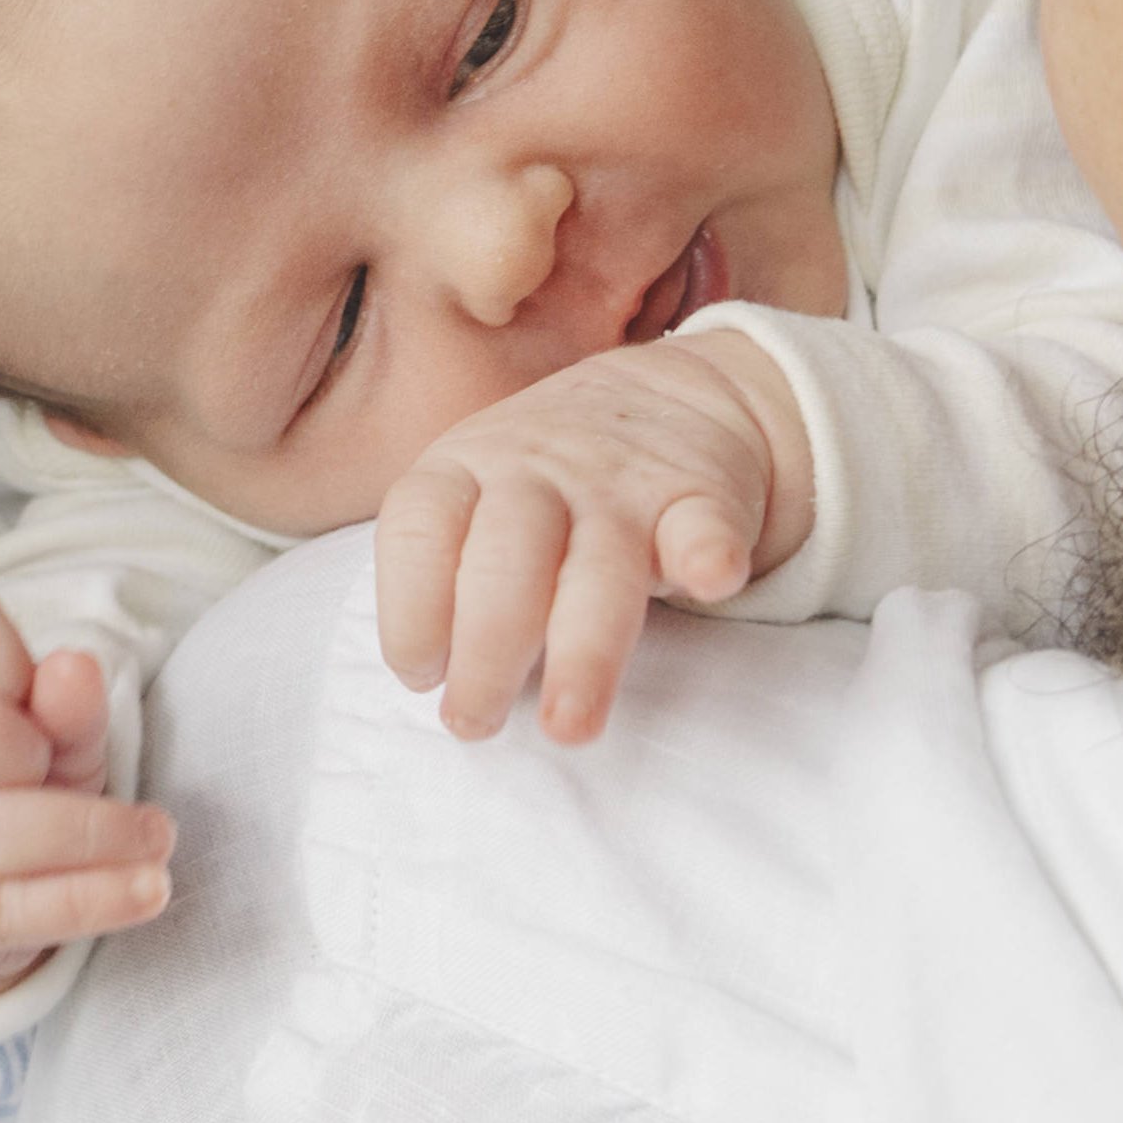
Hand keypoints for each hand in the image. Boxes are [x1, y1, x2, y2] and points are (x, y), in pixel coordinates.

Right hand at [0, 581, 175, 1010]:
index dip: (16, 666)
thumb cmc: (4, 772)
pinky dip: (85, 901)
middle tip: (90, 770)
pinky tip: (143, 891)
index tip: (53, 695)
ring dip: (88, 836)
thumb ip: (66, 703)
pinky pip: (0, 910)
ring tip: (157, 840)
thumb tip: (75, 667)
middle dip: (27, 747)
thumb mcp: (47, 730)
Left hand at [371, 331, 815, 745]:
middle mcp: (538, 474)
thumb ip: (445, 576)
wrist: (671, 397)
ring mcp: (623, 485)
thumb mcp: (471, 497)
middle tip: (476, 724)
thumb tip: (430, 680)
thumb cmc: (544, 484)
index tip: (420, 675)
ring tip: (570, 725)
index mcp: (465, 468)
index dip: (410, 610)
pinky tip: (712, 581)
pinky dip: (709, 554)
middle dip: (486, 652)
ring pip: (600, 567)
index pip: (419, 530)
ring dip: (583, 650)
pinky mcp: (703, 497)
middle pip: (506, 562)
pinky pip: (704, 525)